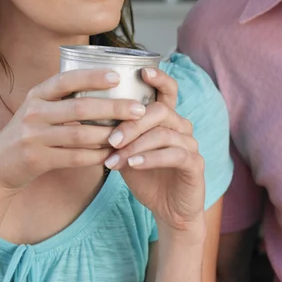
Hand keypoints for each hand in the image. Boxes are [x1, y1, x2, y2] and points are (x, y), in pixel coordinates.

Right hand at [0, 68, 146, 194]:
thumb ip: (64, 98)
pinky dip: (97, 156)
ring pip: (80, 134)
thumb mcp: (39, 108)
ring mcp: (34, 136)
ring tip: (131, 133)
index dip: (92, 77)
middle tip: (139, 109)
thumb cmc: (31, 132)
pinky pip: (75, 157)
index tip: (118, 76)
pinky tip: (113, 154)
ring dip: (109, 135)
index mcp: (37, 94)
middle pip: (80, 107)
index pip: (67, 80)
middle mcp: (34, 112)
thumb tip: (109, 83)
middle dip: (113, 108)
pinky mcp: (38, 159)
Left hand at [104, 68, 205, 233]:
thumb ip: (116, 136)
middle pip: (160, 111)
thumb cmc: (146, 178)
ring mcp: (191, 145)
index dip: (159, 78)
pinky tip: (133, 165)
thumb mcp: (126, 153)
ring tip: (114, 158)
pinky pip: (174, 155)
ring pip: (164, 134)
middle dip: (132, 123)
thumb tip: (85, 120)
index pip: (168, 91)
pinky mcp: (196, 165)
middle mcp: (182, 127)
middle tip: (110, 139)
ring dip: (136, 145)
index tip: (142, 71)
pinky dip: (150, 158)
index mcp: (167, 119)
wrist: (168, 210)